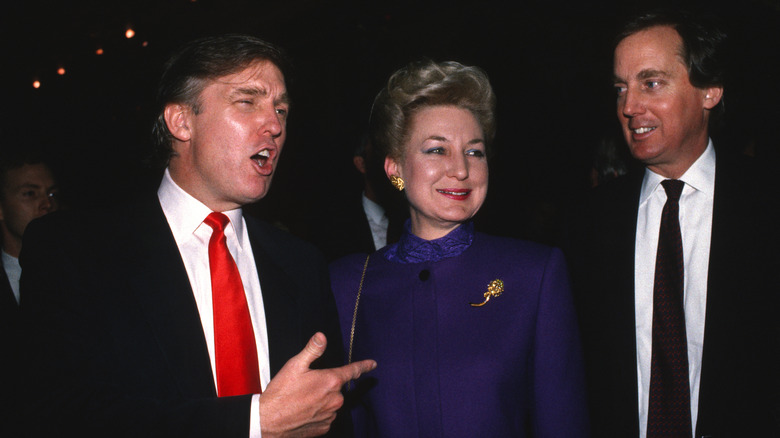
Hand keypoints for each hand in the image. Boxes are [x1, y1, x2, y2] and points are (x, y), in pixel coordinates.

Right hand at [258, 332, 376, 436]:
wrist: (268, 421)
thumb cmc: (281, 393)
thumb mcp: (295, 365)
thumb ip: (312, 350)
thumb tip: (322, 336)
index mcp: (330, 381)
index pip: (352, 371)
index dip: (363, 366)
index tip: (372, 364)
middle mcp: (335, 399)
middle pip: (337, 388)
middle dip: (325, 385)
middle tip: (305, 387)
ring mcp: (331, 415)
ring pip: (331, 403)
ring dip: (321, 400)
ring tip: (301, 400)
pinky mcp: (324, 427)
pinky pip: (326, 416)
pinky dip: (318, 413)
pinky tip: (303, 411)